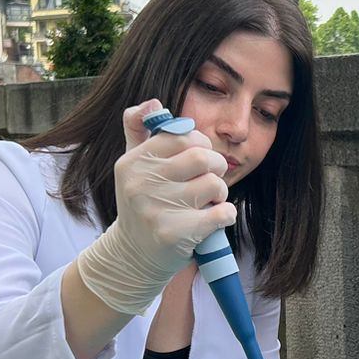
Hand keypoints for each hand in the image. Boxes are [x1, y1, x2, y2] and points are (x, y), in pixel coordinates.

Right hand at [73, 100, 236, 315]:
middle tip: (210, 181)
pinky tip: (215, 219)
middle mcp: (141, 182)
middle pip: (204, 157)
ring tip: (207, 203)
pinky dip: (226, 215)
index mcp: (134, 161)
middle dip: (216, 167)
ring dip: (220, 195)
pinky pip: (222, 213)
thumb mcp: (133, 166)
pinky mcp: (175, 234)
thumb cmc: (142, 204)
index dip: (201, 145)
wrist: (133, 256)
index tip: (199, 160)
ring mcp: (157, 208)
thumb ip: (138, 130)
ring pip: (215, 185)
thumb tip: (152, 103)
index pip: (184, 136)